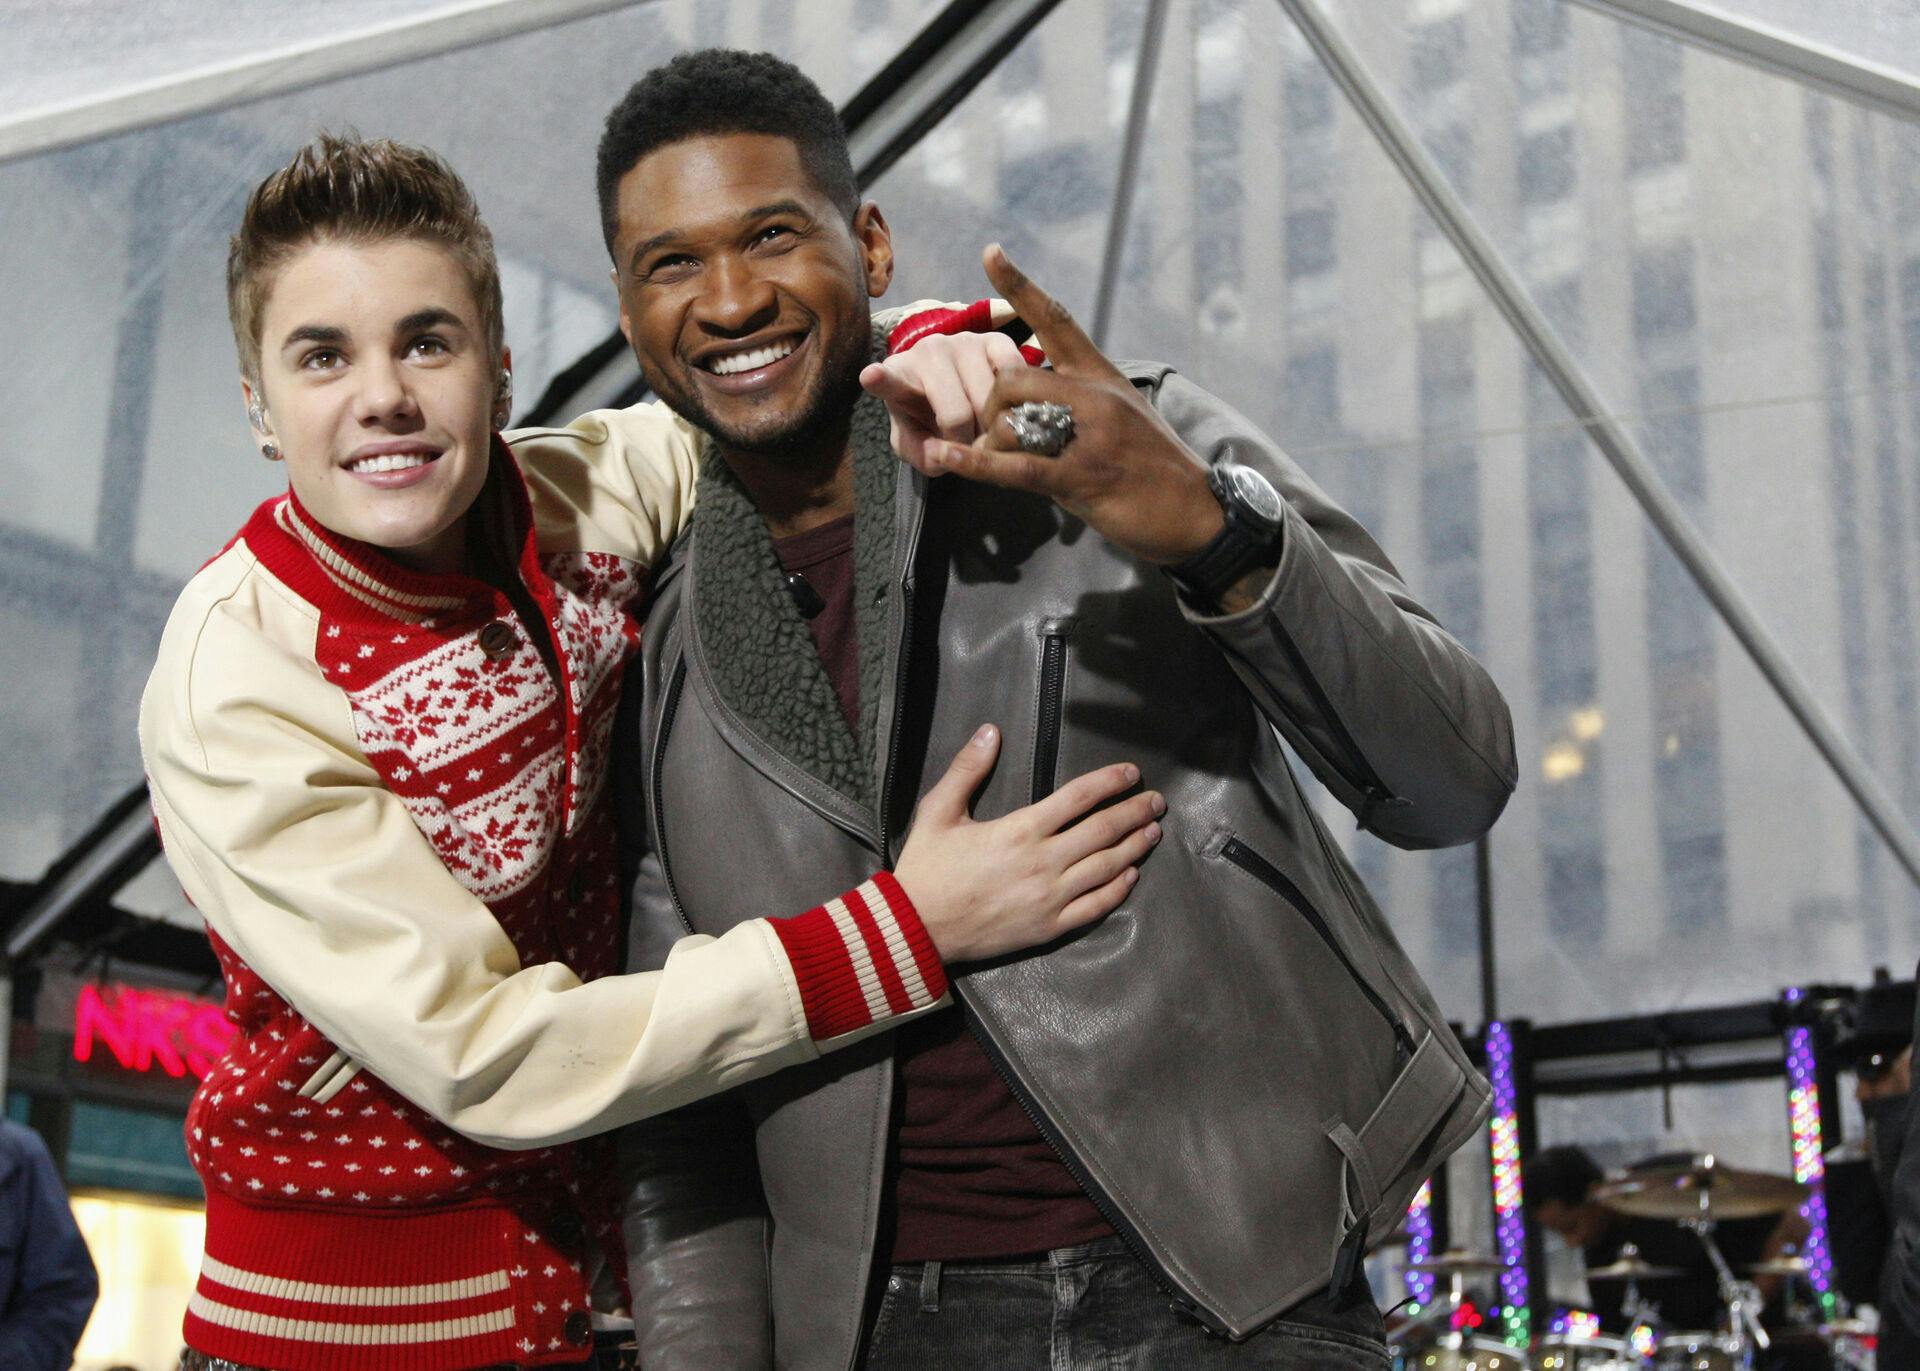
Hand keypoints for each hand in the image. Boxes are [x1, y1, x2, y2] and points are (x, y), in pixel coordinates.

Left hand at [860, 328, 1029, 468]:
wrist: (960, 383)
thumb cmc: (929, 416)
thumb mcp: (916, 442)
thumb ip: (921, 456)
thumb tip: (945, 455)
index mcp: (899, 376)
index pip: (888, 381)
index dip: (880, 380)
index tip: (871, 376)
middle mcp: (928, 351)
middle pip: (957, 415)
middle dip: (968, 444)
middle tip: (969, 446)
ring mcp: (964, 342)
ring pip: (990, 401)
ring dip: (994, 428)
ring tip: (986, 427)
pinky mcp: (997, 340)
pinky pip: (1014, 377)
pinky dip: (1016, 402)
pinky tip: (1006, 406)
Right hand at [892, 723, 1164, 961]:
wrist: (915, 929)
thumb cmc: (927, 868)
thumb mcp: (937, 811)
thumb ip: (966, 770)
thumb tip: (990, 732)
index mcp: (1020, 830)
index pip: (1078, 798)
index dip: (1110, 782)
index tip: (1132, 773)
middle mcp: (1043, 862)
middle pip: (1103, 831)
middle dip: (1134, 812)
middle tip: (1157, 801)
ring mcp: (1050, 898)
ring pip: (1107, 868)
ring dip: (1134, 847)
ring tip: (1153, 832)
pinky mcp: (1049, 927)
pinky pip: (1094, 907)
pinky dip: (1118, 890)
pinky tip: (1130, 876)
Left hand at [902, 244, 1226, 565]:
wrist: (1197, 511)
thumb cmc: (1156, 467)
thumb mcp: (1122, 416)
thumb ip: (1080, 400)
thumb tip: (1033, 400)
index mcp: (1101, 376)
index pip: (1056, 318)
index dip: (1020, 286)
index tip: (990, 252)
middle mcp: (1094, 396)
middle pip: (1012, 378)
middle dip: (988, 407)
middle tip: (989, 437)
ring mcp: (1089, 436)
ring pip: (1011, 421)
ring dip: (989, 445)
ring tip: (994, 464)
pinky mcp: (1081, 477)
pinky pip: (1016, 466)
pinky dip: (976, 465)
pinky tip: (947, 458)